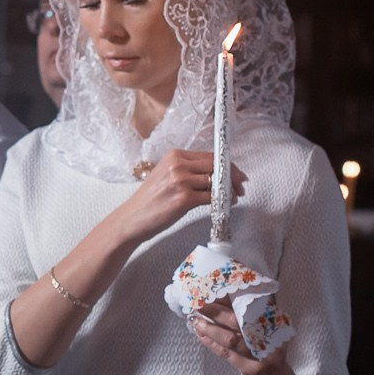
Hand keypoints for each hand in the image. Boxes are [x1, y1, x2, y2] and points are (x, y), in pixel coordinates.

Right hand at [110, 150, 240, 245]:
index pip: (210, 156)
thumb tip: (215, 174)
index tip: (237, 173)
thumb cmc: (150, 201)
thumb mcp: (166, 176)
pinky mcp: (183, 199)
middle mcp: (177, 165)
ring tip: (233, 197)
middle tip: (241, 186)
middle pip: (216, 166)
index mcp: (174, 155)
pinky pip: (211, 197)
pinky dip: (222, 201)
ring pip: (216, 181)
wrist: (132, 219)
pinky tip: (225, 205)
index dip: (228, 164)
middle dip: (233, 176)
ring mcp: (180, 181)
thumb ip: (187, 170)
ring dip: (229, 190)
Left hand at [189, 299, 289, 374]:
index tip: (212, 289)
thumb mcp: (268, 333)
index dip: (230, 296)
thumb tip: (226, 296)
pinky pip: (227, 354)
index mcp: (275, 323)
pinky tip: (200, 335)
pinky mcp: (252, 370)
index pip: (250, 305)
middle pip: (238, 320)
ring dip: (209, 327)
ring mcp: (262, 355)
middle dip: (216, 310)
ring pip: (230, 338)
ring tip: (194, 318)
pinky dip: (211, 343)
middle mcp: (270, 337)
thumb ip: (253, 317)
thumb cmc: (268, 356)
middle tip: (198, 301)